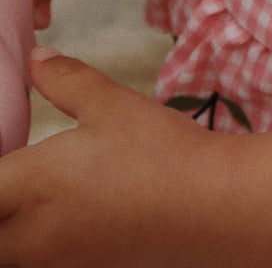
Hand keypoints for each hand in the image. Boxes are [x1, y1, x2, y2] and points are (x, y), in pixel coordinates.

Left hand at [0, 49, 230, 266]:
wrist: (212, 208)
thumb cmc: (159, 152)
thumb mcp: (112, 104)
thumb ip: (67, 81)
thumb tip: (34, 61)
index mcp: (31, 185)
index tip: (7, 149)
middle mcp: (31, 234)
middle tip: (15, 178)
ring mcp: (56, 262)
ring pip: (11, 251)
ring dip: (12, 227)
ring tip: (34, 196)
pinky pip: (40, 260)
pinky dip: (37, 240)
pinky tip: (68, 214)